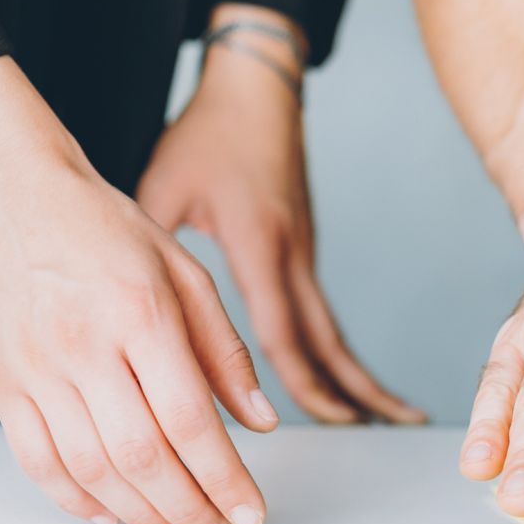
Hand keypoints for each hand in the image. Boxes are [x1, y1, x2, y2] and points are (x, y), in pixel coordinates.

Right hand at [0, 58, 275, 523]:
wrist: (24, 202)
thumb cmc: (112, 236)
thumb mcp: (189, 277)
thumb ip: (225, 353)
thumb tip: (261, 422)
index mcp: (139, 315)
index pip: (188, 419)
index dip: (222, 477)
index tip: (250, 512)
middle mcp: (83, 347)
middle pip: (140, 454)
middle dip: (187, 506)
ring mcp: (35, 369)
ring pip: (89, 467)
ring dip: (139, 512)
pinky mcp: (3, 383)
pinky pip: (37, 459)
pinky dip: (77, 498)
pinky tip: (114, 515)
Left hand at [137, 26, 423, 424]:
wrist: (256, 93)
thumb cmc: (210, 134)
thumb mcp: (164, 187)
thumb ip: (154, 252)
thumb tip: (130, 310)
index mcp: (261, 245)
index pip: (284, 330)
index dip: (304, 382)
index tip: (329, 419)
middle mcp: (294, 256)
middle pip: (331, 339)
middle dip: (360, 389)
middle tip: (392, 429)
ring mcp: (304, 255)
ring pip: (333, 329)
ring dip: (360, 375)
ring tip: (393, 414)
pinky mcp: (303, 251)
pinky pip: (321, 313)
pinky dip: (336, 351)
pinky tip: (345, 376)